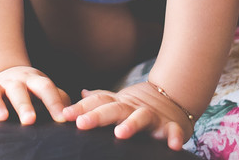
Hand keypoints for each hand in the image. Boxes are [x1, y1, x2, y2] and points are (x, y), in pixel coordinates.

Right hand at [0, 65, 70, 125]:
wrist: (8, 73)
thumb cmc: (33, 89)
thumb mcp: (46, 90)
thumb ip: (59, 99)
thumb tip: (73, 113)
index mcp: (33, 80)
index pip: (45, 88)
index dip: (53, 102)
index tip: (61, 119)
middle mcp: (13, 81)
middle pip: (18, 90)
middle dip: (24, 105)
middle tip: (30, 120)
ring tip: (1, 118)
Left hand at [63, 81, 194, 149]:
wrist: (173, 98)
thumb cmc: (137, 107)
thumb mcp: (118, 102)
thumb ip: (99, 100)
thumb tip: (80, 93)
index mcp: (118, 104)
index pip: (98, 102)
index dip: (81, 108)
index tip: (64, 115)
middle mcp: (133, 108)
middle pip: (114, 109)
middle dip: (98, 115)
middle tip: (82, 123)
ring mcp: (153, 116)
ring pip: (141, 117)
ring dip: (132, 124)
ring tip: (120, 134)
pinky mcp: (171, 126)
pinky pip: (174, 131)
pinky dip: (174, 136)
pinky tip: (173, 145)